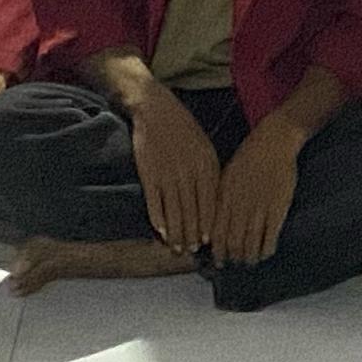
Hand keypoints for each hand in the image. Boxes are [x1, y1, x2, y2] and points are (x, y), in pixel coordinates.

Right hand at [127, 84, 225, 253]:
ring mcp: (168, 174)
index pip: (209, 203)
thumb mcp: (204, 147)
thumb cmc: (184, 130)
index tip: (207, 242)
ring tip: (175, 247)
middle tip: (190, 251)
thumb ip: (209, 174)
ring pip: (174, 211)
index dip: (207, 226)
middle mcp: (188, 172)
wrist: (156, 110)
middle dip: (191, 235)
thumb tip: (212, 204)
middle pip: (192, 212)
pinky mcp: (149, 174)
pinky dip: (158, 219)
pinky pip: (155, 202)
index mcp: (206, 165)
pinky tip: (160, 231)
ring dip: (175, 233)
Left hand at [209, 115, 304, 267]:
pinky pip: (270, 237)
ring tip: (249, 262)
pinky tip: (265, 253)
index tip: (217, 260)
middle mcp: (239, 206)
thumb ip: (219, 199)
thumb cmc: (248, 156)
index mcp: (224, 197)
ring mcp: (258, 209)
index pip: (216, 233)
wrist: (272, 142)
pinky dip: (266, 249)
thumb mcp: (226, 175)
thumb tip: (213, 223)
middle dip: (231, 258)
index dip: (217, 251)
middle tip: (233, 264)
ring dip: (248, 257)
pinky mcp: (277, 209)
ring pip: (250, 243)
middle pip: (232, 242)